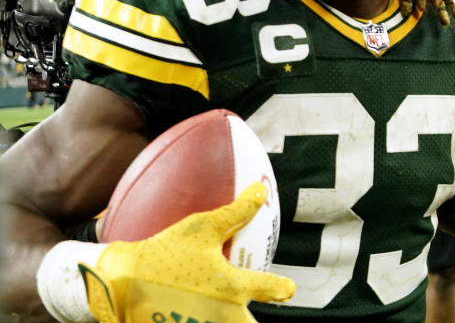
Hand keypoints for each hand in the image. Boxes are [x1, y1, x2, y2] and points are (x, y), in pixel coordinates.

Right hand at [81, 182, 294, 322]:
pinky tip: (193, 312)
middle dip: (253, 321)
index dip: (281, 289)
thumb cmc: (163, 253)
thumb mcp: (201, 228)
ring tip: (221, 309)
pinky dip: (202, 320)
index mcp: (231, 288)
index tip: (288, 290)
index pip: (268, 290)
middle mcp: (220, 315)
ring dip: (230, 320)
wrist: (119, 284)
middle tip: (252, 312)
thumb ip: (236, 212)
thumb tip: (260, 192)